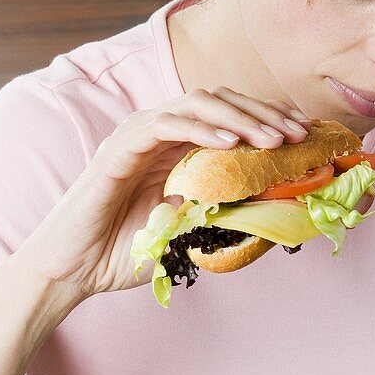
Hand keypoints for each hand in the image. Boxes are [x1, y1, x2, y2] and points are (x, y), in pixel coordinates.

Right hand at [25, 87, 310, 299]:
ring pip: (196, 105)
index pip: (227, 120)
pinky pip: (165, 124)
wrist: (70, 271)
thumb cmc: (119, 255)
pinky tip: (231, 143)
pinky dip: (201, 128)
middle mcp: (157, 135)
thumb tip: (268, 206)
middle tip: (299, 133)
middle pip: (219, 102)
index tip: (303, 139)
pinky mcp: (119, 148)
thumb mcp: (185, 235)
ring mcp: (136, 137)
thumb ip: (218, 217)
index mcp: (173, 150)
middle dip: (263, 114)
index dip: (267, 123)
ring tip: (273, 139)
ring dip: (240, 118)